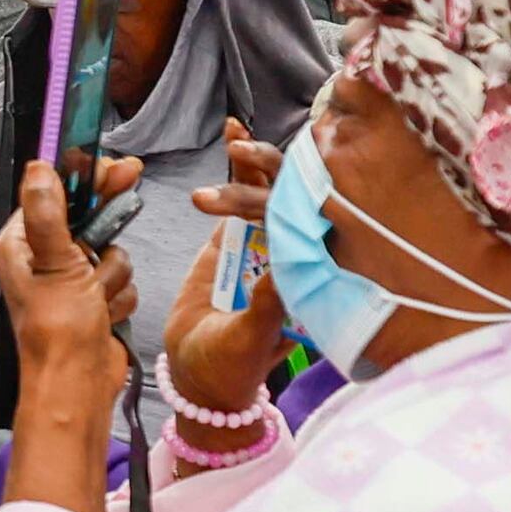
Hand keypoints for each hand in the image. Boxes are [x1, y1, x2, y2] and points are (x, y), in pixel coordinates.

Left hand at [0, 161, 134, 394]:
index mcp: (20, 246)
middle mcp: (42, 260)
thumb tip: (38, 168)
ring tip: (96, 296)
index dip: (86, 177)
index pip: (54, 194)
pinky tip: (104, 315)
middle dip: (107, 222)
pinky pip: (121, 281)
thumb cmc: (57, 333)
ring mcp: (71, 281)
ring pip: (111, 251)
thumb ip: (48, 214)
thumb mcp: (55, 265)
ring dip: (112, 273)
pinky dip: (118, 298)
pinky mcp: (94, 301)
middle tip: (130, 186)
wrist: (79, 386)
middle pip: (88, 216)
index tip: (115, 166)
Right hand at [163, 119, 284, 423]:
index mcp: (305, 275)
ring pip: (266, 191)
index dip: (304, 193)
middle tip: (246, 154)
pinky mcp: (230, 240)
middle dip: (271, 170)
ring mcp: (261, 243)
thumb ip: (266, 307)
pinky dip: (234, 170)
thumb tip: (283, 268)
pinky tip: (232, 137)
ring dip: (253, 160)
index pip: (312, 224)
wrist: (198, 375)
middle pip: (290, 199)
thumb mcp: (250, 340)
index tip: (292, 172)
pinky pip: (236, 198)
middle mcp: (290, 254)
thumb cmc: (232, 367)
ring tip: (236, 136)